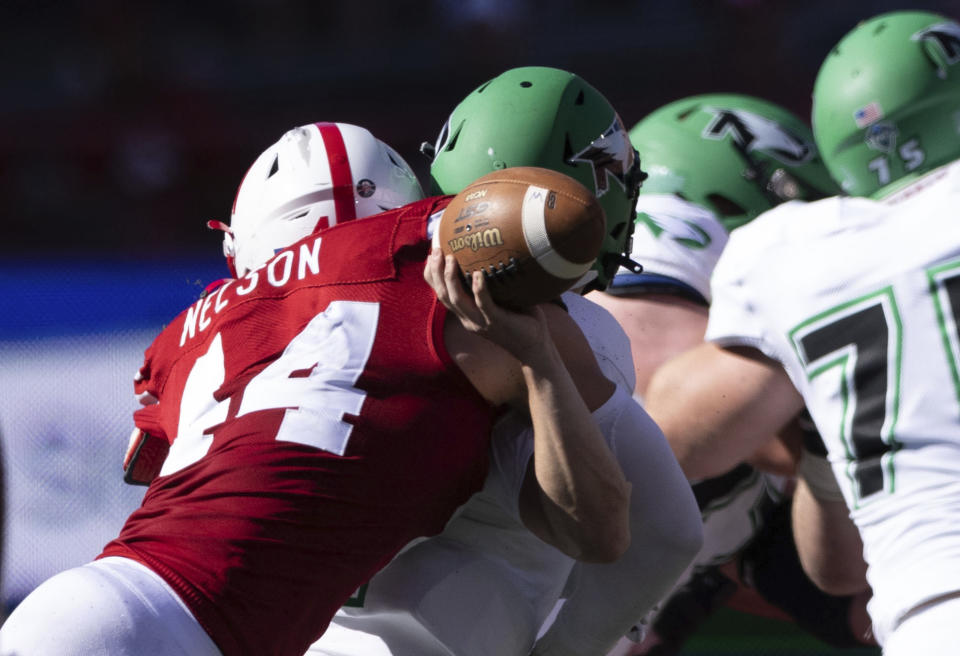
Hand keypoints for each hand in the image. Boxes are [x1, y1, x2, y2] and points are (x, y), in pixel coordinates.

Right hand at [424, 249, 551, 364]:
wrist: (534, 347)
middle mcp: (469, 319)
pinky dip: (479, 289)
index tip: (430, 256)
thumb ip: (491, 286)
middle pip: (443, 295)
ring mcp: (481, 322)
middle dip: (436, 272)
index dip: (432, 276)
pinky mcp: (496, 322)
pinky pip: (484, 304)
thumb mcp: (499, 302)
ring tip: (450, 258)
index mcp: (466, 315)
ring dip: (451, 278)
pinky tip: (478, 274)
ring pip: (457, 300)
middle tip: (436, 251)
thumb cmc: (520, 320)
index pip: (441, 295)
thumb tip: (492, 255)